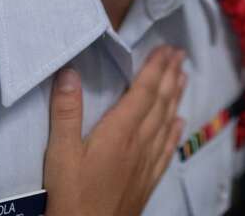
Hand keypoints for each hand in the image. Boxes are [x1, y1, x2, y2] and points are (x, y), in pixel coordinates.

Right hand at [44, 46, 186, 215]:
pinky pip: (166, 149)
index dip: (155, 68)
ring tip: (183, 77)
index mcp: (120, 132)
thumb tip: (69, 72)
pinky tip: (180, 122)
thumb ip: (66, 112)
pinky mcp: (147, 181)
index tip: (167, 48)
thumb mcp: (60, 154)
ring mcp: (146, 163)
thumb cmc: (71, 197)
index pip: (143, 92)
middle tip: (179, 53)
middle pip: (159, 103)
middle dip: (169, 75)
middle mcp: (139, 144)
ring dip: (175, 97)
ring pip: (166, 122)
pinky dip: (175, 131)